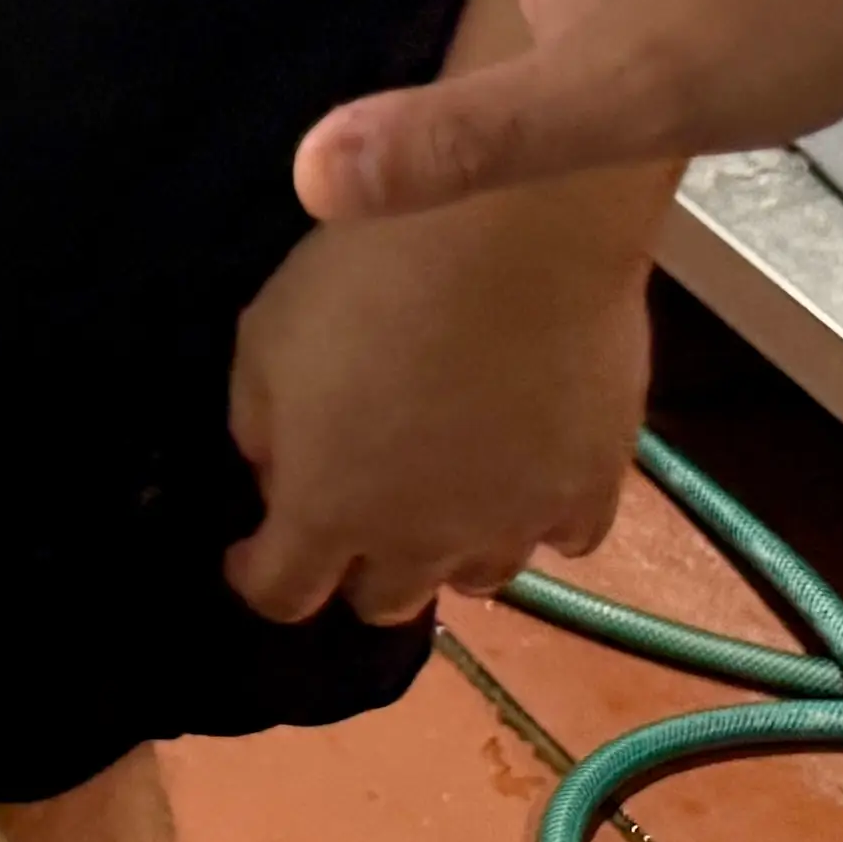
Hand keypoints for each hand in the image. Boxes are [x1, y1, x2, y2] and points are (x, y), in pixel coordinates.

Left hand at [223, 195, 650, 621]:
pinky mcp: (593, 489)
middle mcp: (421, 542)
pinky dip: (540, 517)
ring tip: (444, 496)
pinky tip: (530, 475)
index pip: (281, 593)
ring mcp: (515, 523)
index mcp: (328, 512)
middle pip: (383, 601)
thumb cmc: (367, 279)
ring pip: (479, 576)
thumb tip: (276, 470)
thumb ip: (259, 424)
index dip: (257, 575)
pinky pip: (566, 536)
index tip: (249, 548)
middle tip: (351, 515)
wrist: (512, 239)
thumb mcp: (264, 341)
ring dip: (449, 549)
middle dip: (354, 570)